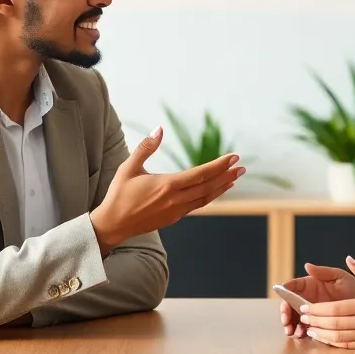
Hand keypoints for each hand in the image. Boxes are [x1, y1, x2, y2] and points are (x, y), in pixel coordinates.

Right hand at [89, 127, 244, 250]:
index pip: (201, 174)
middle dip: (227, 176)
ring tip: (234, 178)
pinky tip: (214, 190)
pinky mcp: (173, 218)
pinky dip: (209, 196)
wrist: (113, 224)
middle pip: (208, 186)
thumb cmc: (119, 194)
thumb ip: (146, 147)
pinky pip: (197, 205)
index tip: (234, 157)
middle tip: (241, 167)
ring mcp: (176, 211)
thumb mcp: (129, 167)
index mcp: (167, 185)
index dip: (220, 165)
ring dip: (221, 187)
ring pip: (205, 198)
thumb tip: (159, 129)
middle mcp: (175, 200)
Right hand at [279, 261, 354, 337]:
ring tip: (294, 332)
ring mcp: (313, 312)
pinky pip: (306, 329)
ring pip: (295, 318)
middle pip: (290, 306)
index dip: (285, 297)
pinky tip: (303, 335)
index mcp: (310, 285)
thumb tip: (307, 265)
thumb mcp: (340, 277)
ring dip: (291, 325)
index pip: (292, 289)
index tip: (284, 306)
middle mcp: (309, 298)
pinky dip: (301, 332)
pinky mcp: (319, 324)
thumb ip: (324, 272)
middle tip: (287, 324)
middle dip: (286, 315)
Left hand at [298, 256, 354, 349]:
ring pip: (339, 337)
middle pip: (334, 323)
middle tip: (302, 317)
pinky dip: (334, 342)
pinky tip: (325, 338)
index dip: (318, 310)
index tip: (305, 307)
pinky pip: (349, 346)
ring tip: (309, 329)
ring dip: (322, 334)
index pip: (336, 309)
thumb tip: (348, 259)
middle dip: (315, 321)